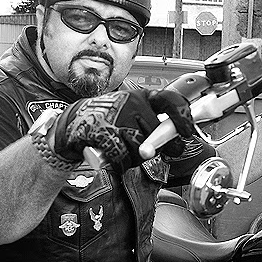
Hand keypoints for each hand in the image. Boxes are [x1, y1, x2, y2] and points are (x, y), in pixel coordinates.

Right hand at [53, 89, 194, 171]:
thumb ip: (153, 125)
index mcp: (142, 96)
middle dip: (157, 148)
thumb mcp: (132, 114)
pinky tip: (115, 160)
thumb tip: (176, 142)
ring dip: (134, 158)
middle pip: (156, 132)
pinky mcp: (104, 131)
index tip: (187, 132)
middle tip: (149, 153)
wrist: (74, 122)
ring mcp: (117, 116)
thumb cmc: (108, 120)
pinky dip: (120, 164)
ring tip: (124, 152)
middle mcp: (131, 103)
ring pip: (140, 147)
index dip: (182, 117)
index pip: (170, 101)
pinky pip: (122, 156)